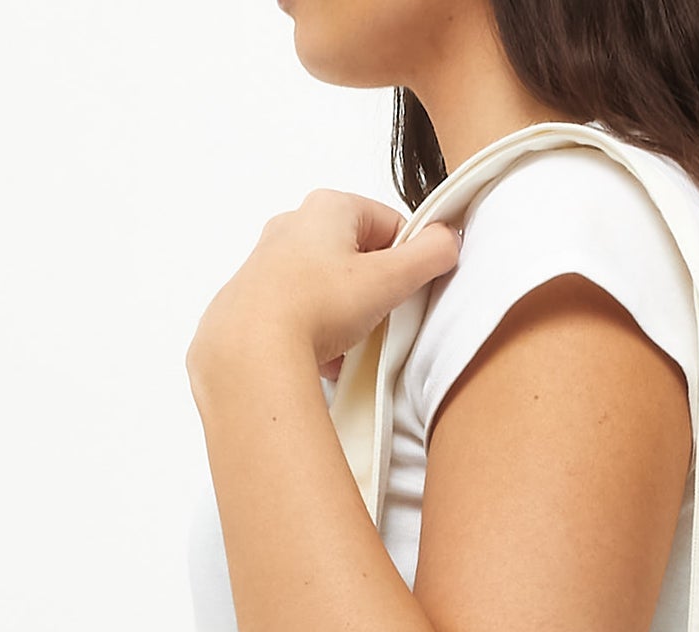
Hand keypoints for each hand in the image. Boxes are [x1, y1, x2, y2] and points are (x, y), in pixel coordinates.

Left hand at [186, 188, 460, 398]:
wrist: (250, 351)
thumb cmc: (315, 305)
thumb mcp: (389, 279)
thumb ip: (429, 255)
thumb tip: (448, 240)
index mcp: (328, 207)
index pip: (387, 222)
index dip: (408, 257)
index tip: (413, 287)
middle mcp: (292, 225)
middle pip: (354, 254)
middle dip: (374, 288)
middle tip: (383, 318)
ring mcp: (268, 262)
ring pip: (325, 286)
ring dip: (345, 315)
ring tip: (350, 344)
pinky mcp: (252, 300)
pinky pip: (298, 313)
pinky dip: (315, 333)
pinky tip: (322, 358)